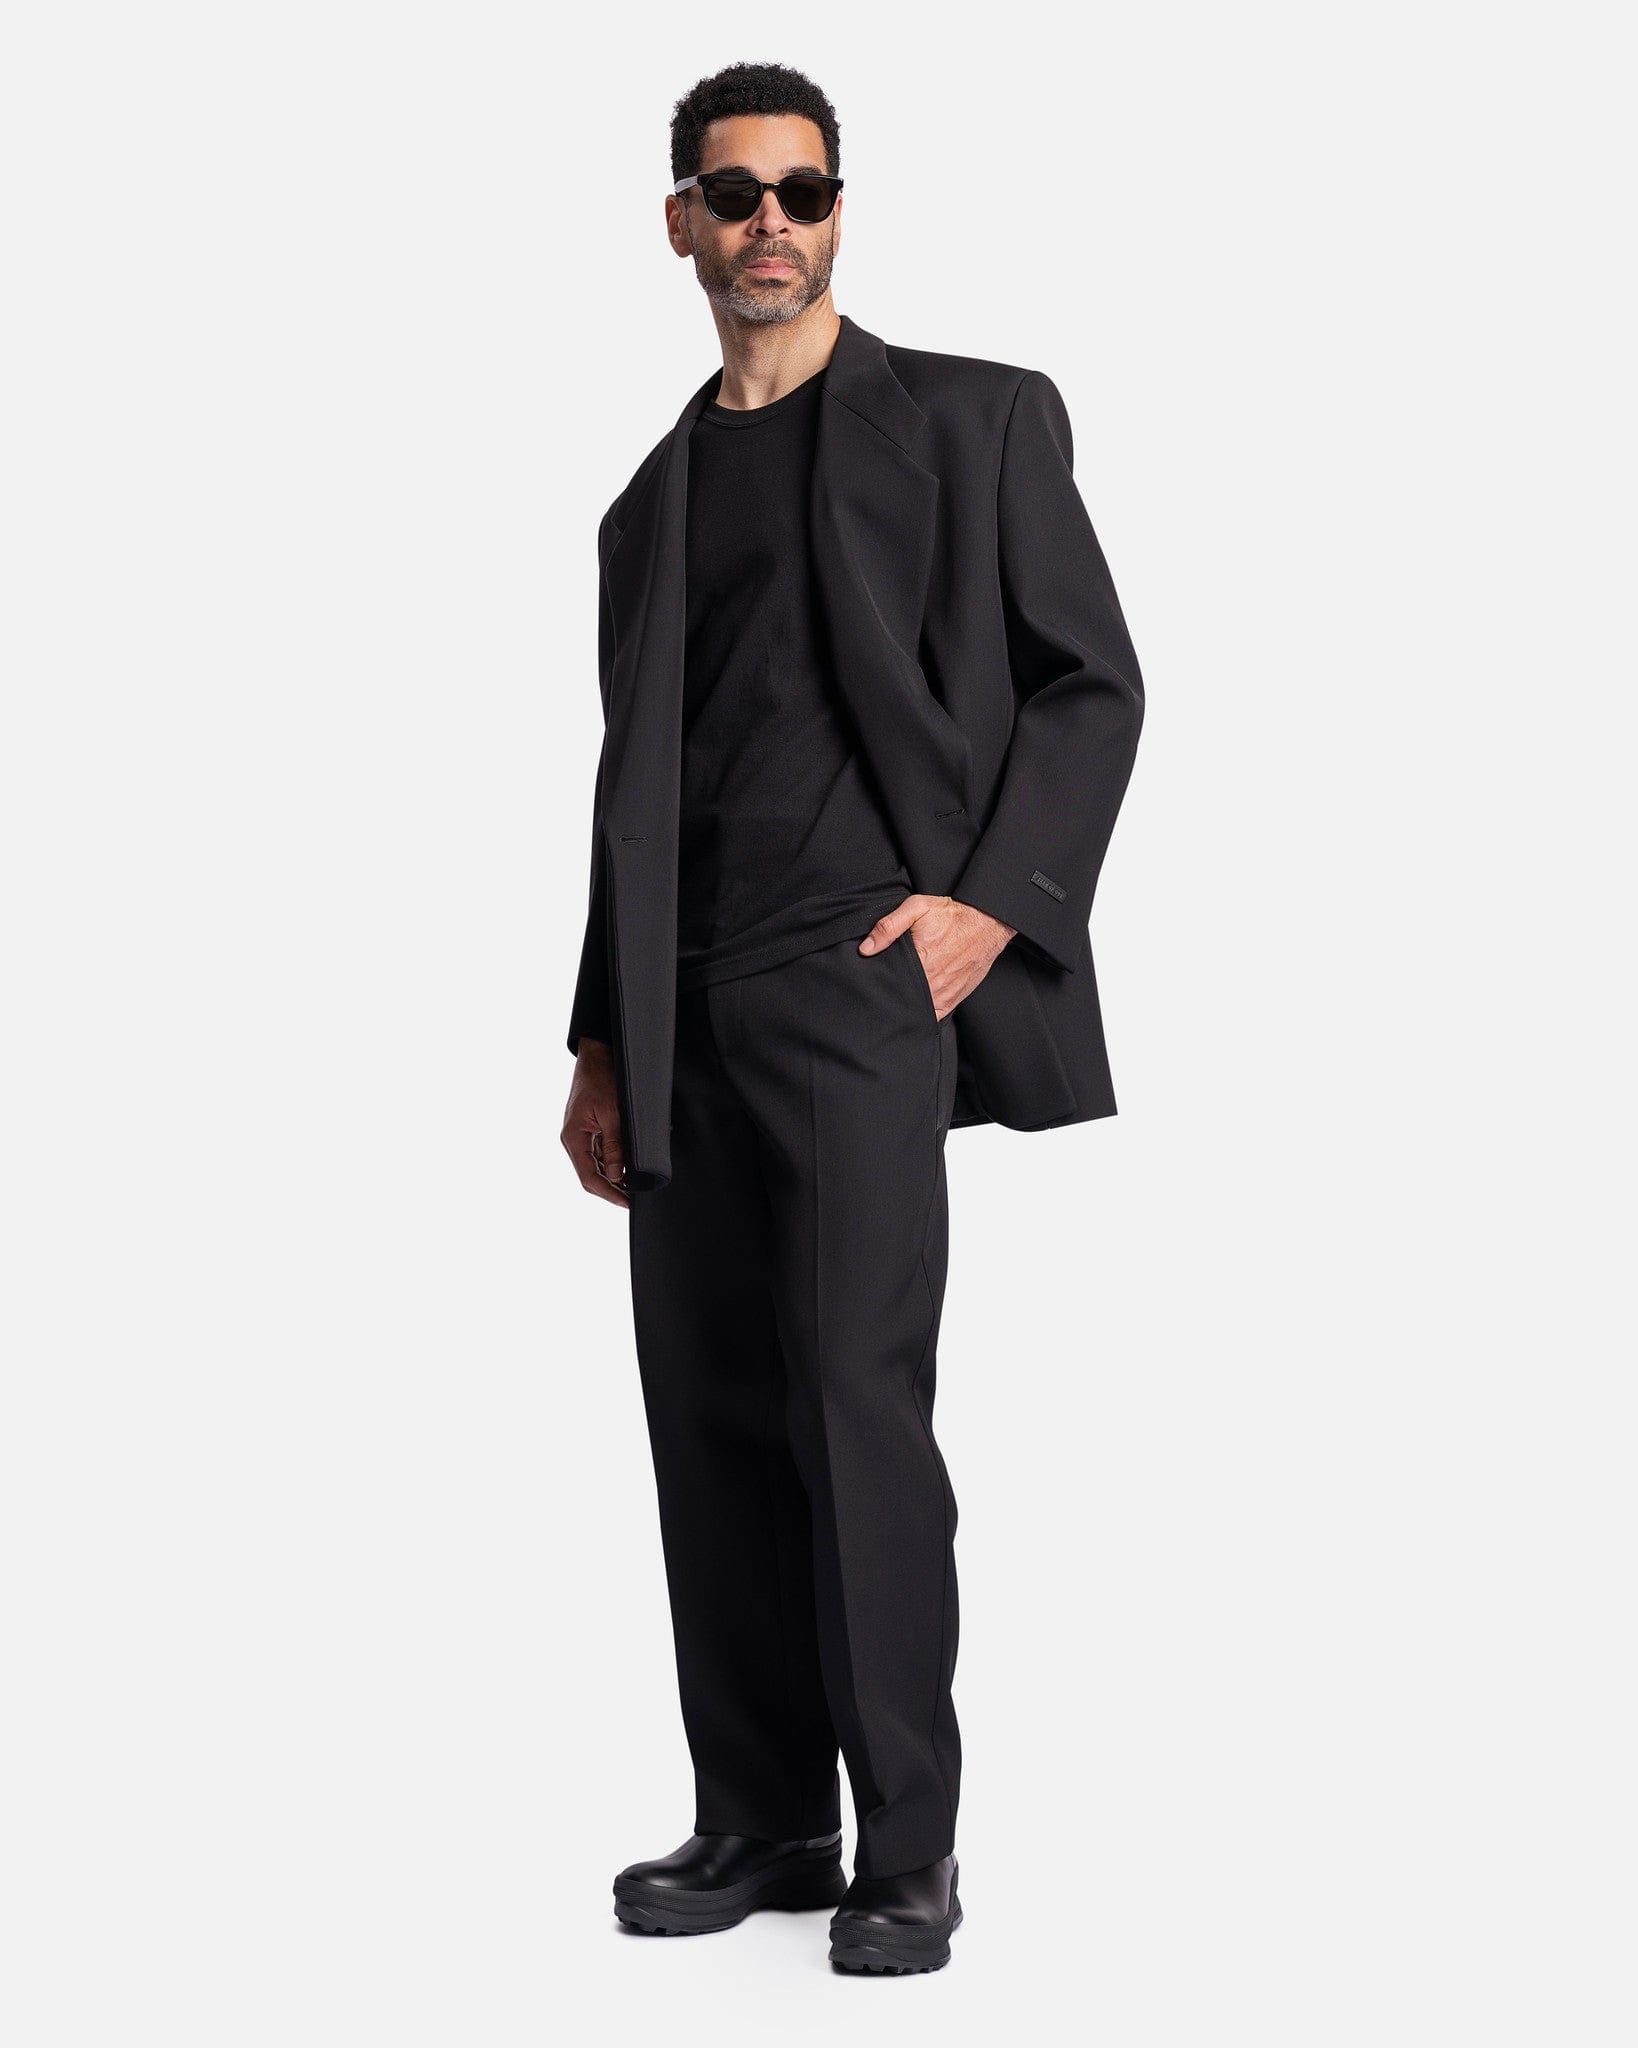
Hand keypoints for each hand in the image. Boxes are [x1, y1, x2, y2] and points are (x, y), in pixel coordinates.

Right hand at [561, 1039, 629, 1207]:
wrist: (597, 1055)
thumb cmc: (601, 1078)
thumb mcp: (612, 1113)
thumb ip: (614, 1145)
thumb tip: (616, 1175)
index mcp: (572, 1137)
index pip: (589, 1177)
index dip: (609, 1193)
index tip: (627, 1203)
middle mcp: (573, 1140)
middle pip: (591, 1175)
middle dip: (612, 1188)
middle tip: (633, 1198)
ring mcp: (580, 1136)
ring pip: (596, 1165)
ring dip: (613, 1176)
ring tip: (634, 1183)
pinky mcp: (588, 1130)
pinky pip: (599, 1152)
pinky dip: (613, 1160)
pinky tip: (627, 1164)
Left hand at [858, 894, 1015, 1020]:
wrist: (988, 923)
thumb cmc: (953, 916)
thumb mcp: (917, 908)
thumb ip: (889, 926)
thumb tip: (866, 948)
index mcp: (920, 961)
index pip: (890, 981)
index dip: (878, 982)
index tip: (872, 981)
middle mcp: (932, 981)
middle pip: (901, 997)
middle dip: (890, 995)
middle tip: (881, 989)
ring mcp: (943, 994)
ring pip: (916, 1009)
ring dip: (905, 1005)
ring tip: (897, 997)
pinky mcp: (953, 999)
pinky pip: (933, 1016)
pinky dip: (922, 1014)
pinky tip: (914, 1006)